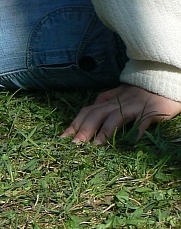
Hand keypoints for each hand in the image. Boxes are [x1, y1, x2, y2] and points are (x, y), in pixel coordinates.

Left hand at [61, 84, 180, 144]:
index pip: (88, 110)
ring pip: (116, 116)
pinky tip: (131, 141)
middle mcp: (119, 101)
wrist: (164, 83)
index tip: (64, 138)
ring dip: (105, 130)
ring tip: (96, 145)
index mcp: (110, 99)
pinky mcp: (151, 111)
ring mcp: (135, 106)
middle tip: (75, 145)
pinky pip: (142, 121)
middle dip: (84, 129)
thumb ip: (105, 101)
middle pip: (97, 114)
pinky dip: (136, 131)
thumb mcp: (119, 95)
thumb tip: (89, 109)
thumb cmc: (140, 93)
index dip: (75, 123)